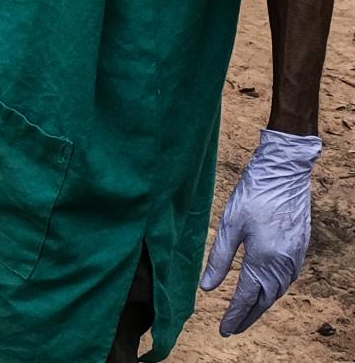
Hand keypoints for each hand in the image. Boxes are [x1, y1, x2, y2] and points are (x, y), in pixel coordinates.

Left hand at [200, 129, 321, 335]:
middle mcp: (283, 265)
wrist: (284, 174)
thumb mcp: (230, 225)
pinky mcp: (299, 248)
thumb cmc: (253, 195)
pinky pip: (286, 279)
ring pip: (277, 291)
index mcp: (264, 260)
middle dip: (248, 316)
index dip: (234, 315)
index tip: (224, 330)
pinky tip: (264, 289)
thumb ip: (219, 259)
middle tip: (232, 328)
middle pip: (265, 300)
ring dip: (262, 304)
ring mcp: (294, 257)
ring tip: (246, 313)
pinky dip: (273, 289)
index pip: (247, 297)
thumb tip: (206, 288)